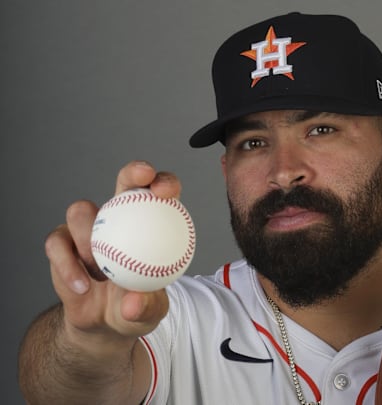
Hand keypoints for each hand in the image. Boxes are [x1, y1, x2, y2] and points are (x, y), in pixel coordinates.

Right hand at [46, 160, 180, 339]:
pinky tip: (81, 286)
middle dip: (134, 171)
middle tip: (141, 180)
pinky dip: (68, 266)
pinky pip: (58, 244)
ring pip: (82, 212)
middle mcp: (120, 217)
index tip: (166, 192)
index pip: (160, 193)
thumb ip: (146, 306)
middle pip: (125, 181)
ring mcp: (88, 227)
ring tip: (100, 269)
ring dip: (90, 238)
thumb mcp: (149, 312)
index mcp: (150, 223)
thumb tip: (134, 303)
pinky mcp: (61, 243)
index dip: (163, 182)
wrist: (103, 325)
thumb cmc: (135, 308)